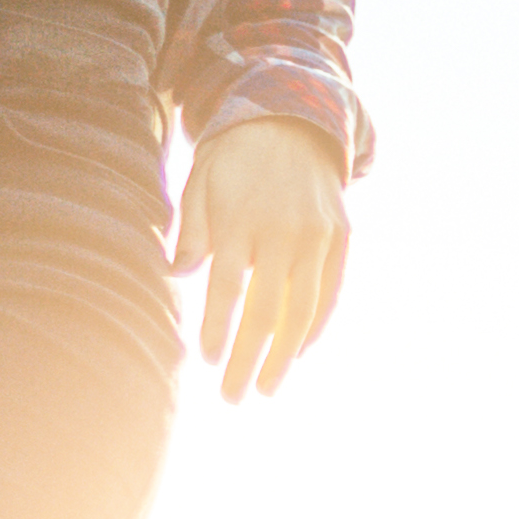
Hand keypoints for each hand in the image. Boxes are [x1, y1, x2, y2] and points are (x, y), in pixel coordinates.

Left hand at [174, 115, 348, 399]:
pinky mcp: (340, 237)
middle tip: (234, 396)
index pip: (227, 289)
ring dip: (283, 355)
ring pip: (301, 309)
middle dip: (248, 358)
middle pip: (264, 311)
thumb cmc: (235, 159)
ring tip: (268, 387)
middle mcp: (282, 233)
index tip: (208, 362)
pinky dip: (315, 325)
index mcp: (241, 222)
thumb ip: (193, 231)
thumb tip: (178, 274)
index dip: (218, 329)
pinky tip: (298, 351)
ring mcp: (316, 237)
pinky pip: (330, 292)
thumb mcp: (201, 184)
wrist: (293, 122)